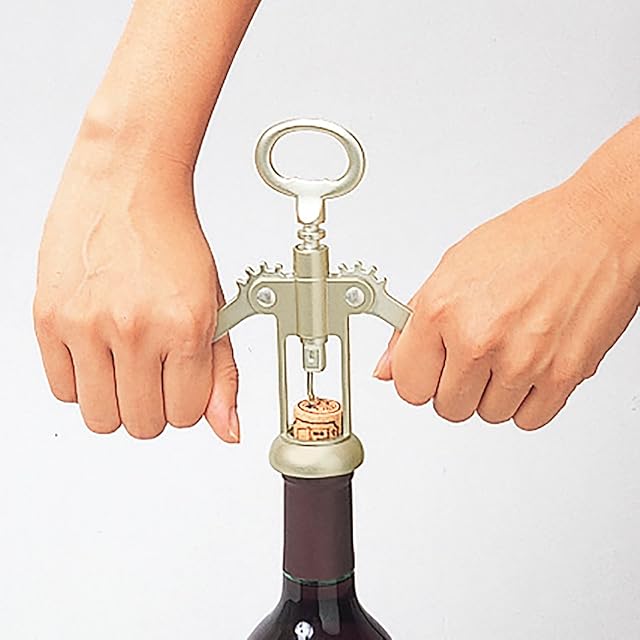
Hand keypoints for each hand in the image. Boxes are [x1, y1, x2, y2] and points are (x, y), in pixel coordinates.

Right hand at [33, 129, 239, 441]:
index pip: (185, 415)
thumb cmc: (173, 242)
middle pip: (143, 425)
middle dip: (153, 407)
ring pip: (101, 419)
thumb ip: (222, 373)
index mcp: (184, 326)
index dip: (185, 402)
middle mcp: (134, 328)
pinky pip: (62, 391)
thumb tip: (227, 429)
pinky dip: (82, 382)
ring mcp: (87, 324)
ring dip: (116, 401)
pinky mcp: (49, 319)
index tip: (180, 381)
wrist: (126, 188)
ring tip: (124, 364)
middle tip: (153, 372)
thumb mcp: (213, 306)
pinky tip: (97, 352)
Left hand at [374, 179, 639, 428]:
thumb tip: (386, 370)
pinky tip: (529, 366)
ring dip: (492, 393)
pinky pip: (528, 420)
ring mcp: (522, 361)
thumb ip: (411, 327)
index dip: (418, 379)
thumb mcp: (451, 269)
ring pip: (487, 415)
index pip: (408, 386)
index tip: (429, 369)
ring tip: (506, 352)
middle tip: (471, 356)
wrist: (597, 228)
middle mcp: (479, 338)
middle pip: (447, 408)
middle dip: (455, 386)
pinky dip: (527, 401)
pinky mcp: (563, 376)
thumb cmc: (529, 239)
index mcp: (442, 309)